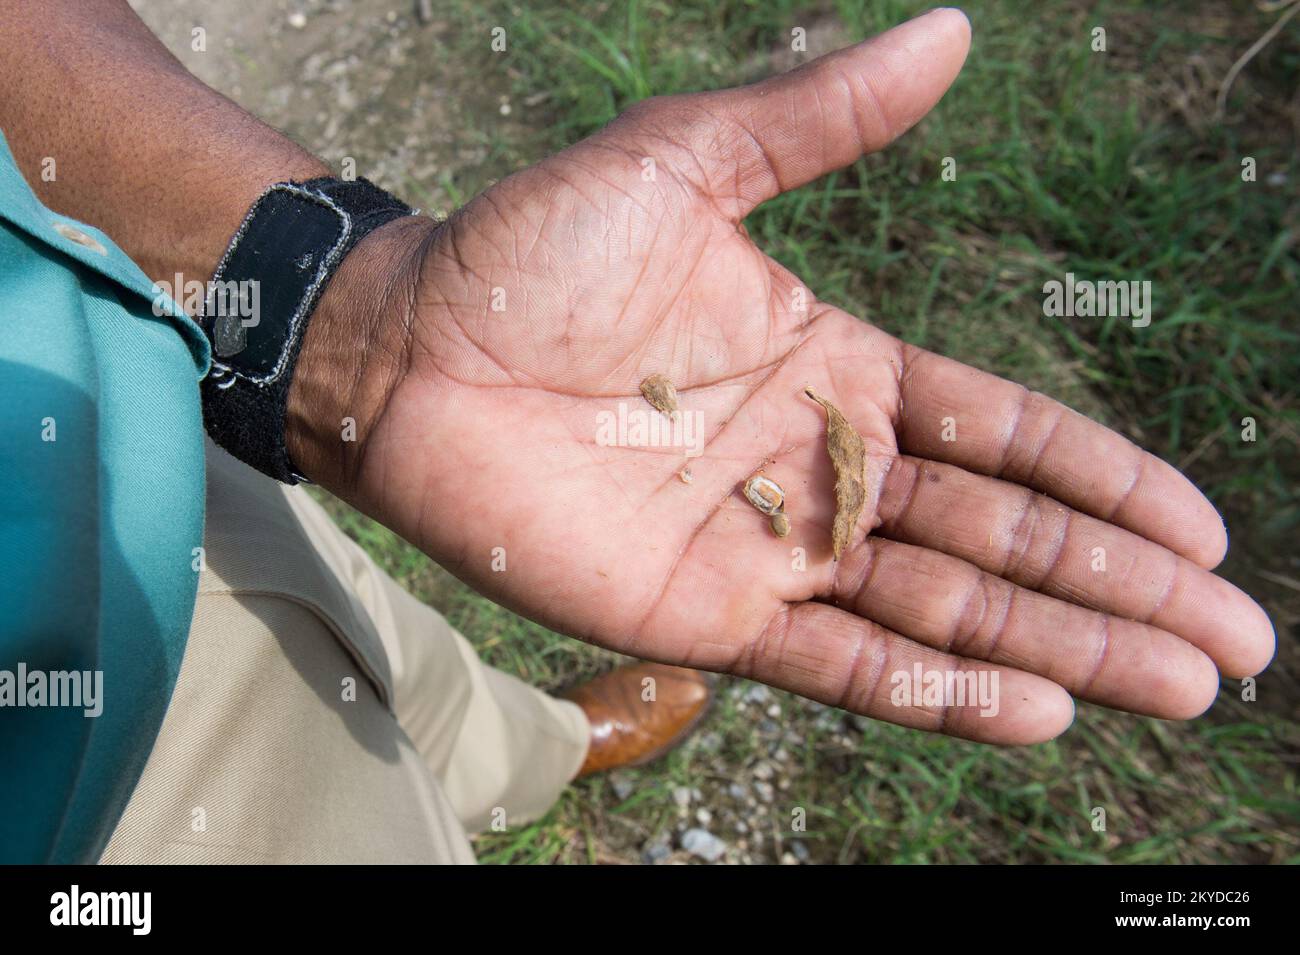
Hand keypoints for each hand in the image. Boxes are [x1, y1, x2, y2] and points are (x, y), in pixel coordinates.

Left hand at [291, 8, 1273, 743]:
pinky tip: (1035, 709)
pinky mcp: (707, 615)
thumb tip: (952, 30)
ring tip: (1179, 685)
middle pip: (1003, 537)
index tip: (1202, 525)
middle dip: (1119, 586)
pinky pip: (843, 661)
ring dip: (1064, 650)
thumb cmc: (531, 253)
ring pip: (946, 610)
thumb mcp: (688, 161)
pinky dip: (939, 690)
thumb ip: (818, 120)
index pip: (1006, 433)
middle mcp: (820, 467)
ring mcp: (769, 548)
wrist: (409, 350)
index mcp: (837, 367)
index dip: (1105, 479)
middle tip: (1235, 642)